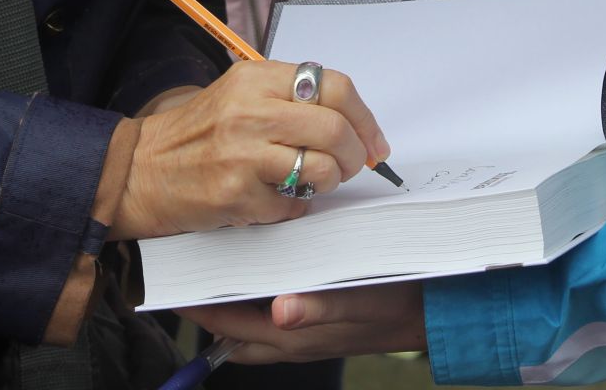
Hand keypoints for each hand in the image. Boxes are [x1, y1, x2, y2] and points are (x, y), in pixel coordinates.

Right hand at [111, 60, 390, 240]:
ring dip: (328, 183)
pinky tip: (273, 198)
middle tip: (351, 167)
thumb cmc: (198, 134)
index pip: (335, 86)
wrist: (141, 170)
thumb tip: (353, 122)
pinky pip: (293, 205)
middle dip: (356, 156)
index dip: (365, 118)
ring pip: (322, 169)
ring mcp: (242, 154)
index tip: (374, 142)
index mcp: (256, 78)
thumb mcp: (239, 94)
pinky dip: (293, 207)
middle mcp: (250, 110)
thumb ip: (289, 98)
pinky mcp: (236, 194)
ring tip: (311, 183)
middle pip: (335, 130)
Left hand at [180, 281, 426, 362]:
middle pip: (231, 328)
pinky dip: (258, 297)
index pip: (227, 326)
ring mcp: (304, 333)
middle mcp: (292, 338)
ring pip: (251, 324)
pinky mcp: (318, 322)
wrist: (435, 309)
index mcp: (293, 334)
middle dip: (206, 304)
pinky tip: (262, 268)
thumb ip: (319, 307)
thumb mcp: (361, 300)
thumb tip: (279, 311)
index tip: (170, 284)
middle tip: (184, 270)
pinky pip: (274, 315)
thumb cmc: (398, 301)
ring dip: (231, 300)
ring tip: (213, 266)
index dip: (196, 307)